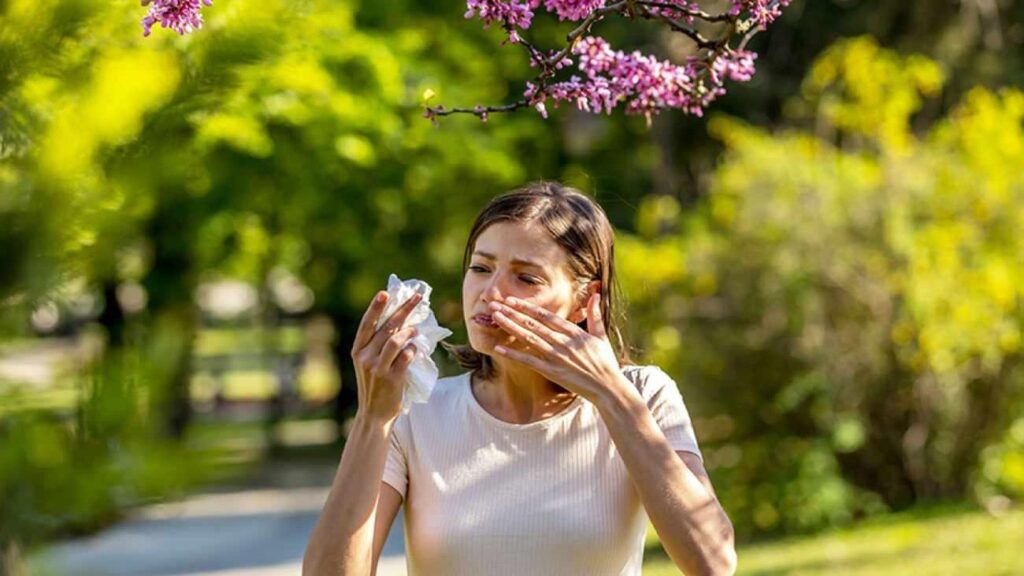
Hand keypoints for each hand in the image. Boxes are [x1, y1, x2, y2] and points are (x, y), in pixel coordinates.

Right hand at [350, 290, 421, 422]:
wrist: (374, 414)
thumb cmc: (375, 386)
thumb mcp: (368, 364)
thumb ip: (377, 346)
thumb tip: (398, 322)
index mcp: (357, 351)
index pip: (367, 324)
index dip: (376, 307)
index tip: (385, 293)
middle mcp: (365, 357)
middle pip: (386, 327)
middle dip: (403, 310)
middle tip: (417, 298)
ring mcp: (378, 368)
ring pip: (396, 340)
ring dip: (409, 331)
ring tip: (416, 330)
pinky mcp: (392, 378)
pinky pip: (406, 356)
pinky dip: (413, 349)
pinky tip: (415, 349)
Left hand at [487, 292, 632, 404]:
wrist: (607, 387)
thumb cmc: (605, 362)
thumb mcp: (601, 336)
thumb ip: (595, 315)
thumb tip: (595, 294)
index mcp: (573, 332)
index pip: (546, 316)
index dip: (527, 307)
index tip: (512, 299)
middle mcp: (563, 343)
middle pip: (533, 324)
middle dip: (512, 312)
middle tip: (494, 303)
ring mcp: (556, 357)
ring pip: (529, 339)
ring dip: (510, 327)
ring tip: (495, 317)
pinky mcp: (552, 372)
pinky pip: (529, 361)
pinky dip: (514, 354)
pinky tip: (498, 347)